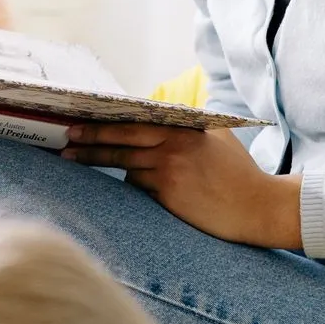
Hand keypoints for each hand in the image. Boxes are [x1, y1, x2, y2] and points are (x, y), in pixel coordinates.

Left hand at [61, 123, 301, 247]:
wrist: (259, 207)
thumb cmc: (240, 173)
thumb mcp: (218, 137)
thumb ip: (191, 126)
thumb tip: (165, 115)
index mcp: (183, 128)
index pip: (135, 121)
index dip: (106, 121)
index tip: (82, 119)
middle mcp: (173, 146)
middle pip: (121, 140)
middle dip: (89, 140)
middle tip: (65, 139)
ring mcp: (170, 171)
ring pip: (125, 165)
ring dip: (99, 161)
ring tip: (71, 159)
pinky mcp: (169, 196)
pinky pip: (140, 188)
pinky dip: (134, 185)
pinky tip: (132, 185)